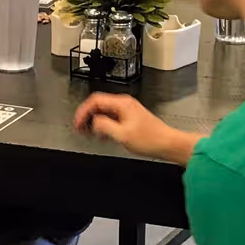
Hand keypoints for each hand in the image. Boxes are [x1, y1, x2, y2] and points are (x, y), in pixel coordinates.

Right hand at [74, 93, 196, 165]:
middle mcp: (125, 104)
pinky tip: (103, 136)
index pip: (95, 100)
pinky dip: (104, 125)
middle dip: (87, 116)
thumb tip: (93, 122)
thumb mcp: (122, 134)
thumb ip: (104, 126)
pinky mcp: (131, 118)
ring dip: (95, 121)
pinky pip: (112, 118)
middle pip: (99, 104)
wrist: (168, 144)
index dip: (82, 111)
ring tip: (89, 133)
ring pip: (105, 111)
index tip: (77, 122)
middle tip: (80, 128)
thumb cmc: (150, 139)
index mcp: (122, 103)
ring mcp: (128, 111)